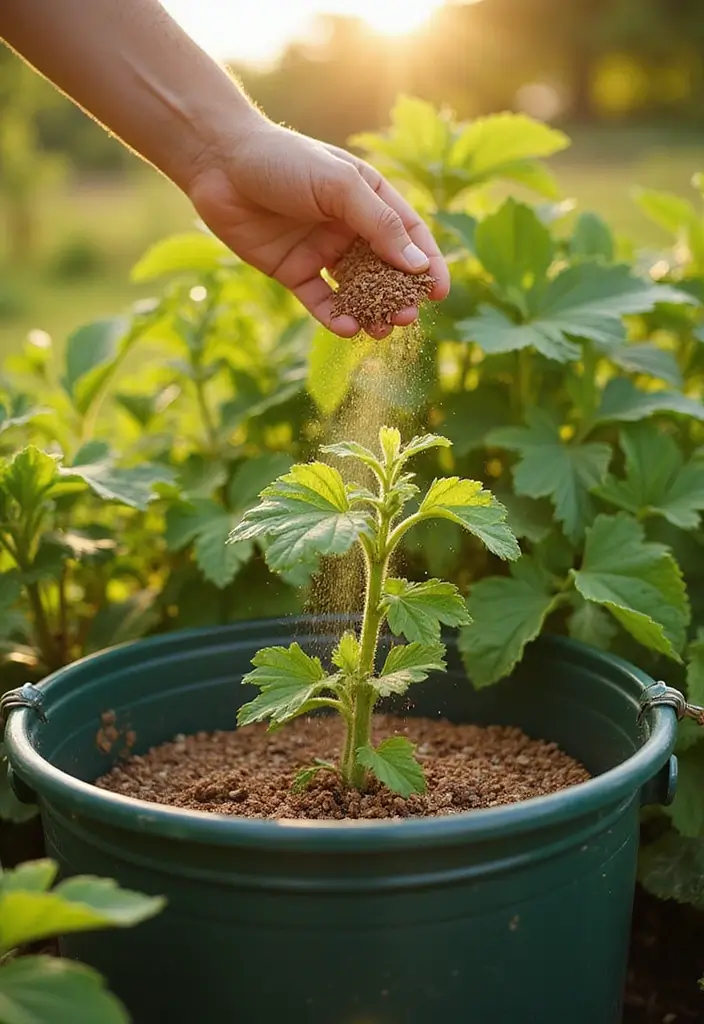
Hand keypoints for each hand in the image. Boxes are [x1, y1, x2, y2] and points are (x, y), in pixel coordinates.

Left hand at [186, 119, 449, 337]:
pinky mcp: (295, 271)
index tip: (439, 293)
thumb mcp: (340, 186)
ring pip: (356, 290)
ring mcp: (322, 251)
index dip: (427, 264)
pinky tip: (346, 328)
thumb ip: (380, 224)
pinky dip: (334, 316)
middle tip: (407, 319)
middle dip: (399, 297)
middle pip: (385, 269)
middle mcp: (350, 227)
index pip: (409, 235)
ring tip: (382, 331)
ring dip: (371, 312)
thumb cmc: (285, 161)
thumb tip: (417, 265)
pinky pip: (321, 300)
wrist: (220, 162)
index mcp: (370, 197)